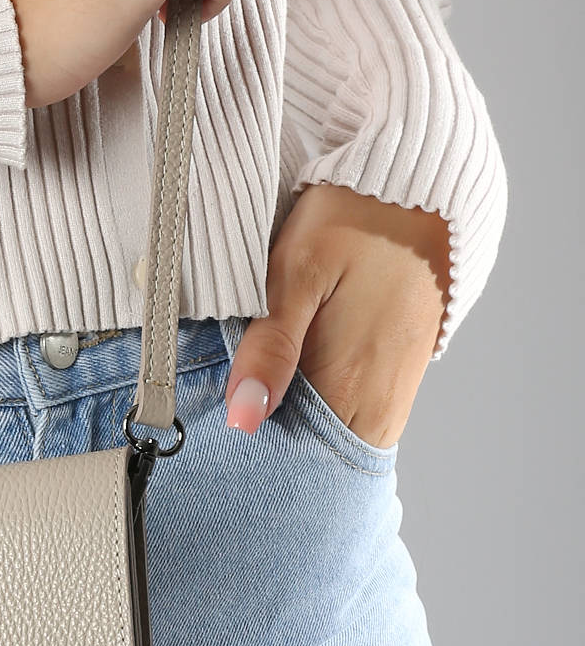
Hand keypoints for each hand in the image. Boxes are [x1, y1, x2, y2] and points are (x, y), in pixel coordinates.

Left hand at [224, 184, 451, 448]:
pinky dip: (325, 405)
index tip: (224, 445)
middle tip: (236, 423)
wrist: (421, 186)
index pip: (303, 457)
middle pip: (323, 455)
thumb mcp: (296, 273)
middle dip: (278, 449)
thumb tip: (242, 417)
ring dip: (302, 426)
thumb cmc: (354, 219)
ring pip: (342, 434)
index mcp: (353, 381)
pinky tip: (296, 381)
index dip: (260, 459)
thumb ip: (269, 348)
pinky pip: (361, 408)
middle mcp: (383, 396)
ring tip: (263, 402)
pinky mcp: (404, 364)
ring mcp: (398, 382)